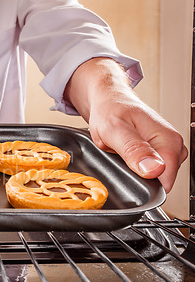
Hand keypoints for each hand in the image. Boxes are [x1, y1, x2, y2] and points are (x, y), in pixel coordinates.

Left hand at [64, 58, 187, 192]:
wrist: (108, 100)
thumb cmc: (110, 110)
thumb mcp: (115, 130)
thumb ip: (134, 150)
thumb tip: (155, 169)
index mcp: (168, 139)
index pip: (166, 179)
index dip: (143, 182)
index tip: (125, 170)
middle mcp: (173, 145)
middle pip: (161, 180)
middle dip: (138, 176)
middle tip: (119, 156)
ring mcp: (168, 149)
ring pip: (155, 177)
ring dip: (135, 171)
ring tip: (121, 153)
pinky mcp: (159, 152)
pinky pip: (150, 170)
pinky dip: (135, 167)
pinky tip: (126, 155)